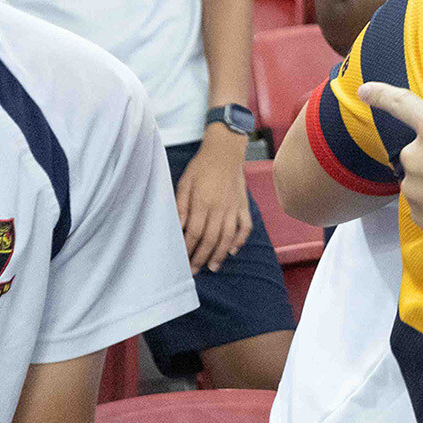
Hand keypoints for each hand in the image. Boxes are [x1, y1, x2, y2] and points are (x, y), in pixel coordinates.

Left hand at [174, 131, 251, 271]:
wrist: (225, 151)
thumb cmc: (201, 166)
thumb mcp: (184, 183)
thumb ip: (180, 206)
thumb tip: (177, 227)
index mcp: (203, 202)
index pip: (193, 232)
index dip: (187, 249)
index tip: (181, 260)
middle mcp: (220, 208)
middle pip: (210, 239)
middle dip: (200, 257)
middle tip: (193, 271)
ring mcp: (234, 207)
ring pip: (228, 237)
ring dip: (219, 255)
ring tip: (211, 267)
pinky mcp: (243, 205)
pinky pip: (245, 226)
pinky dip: (240, 240)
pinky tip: (233, 250)